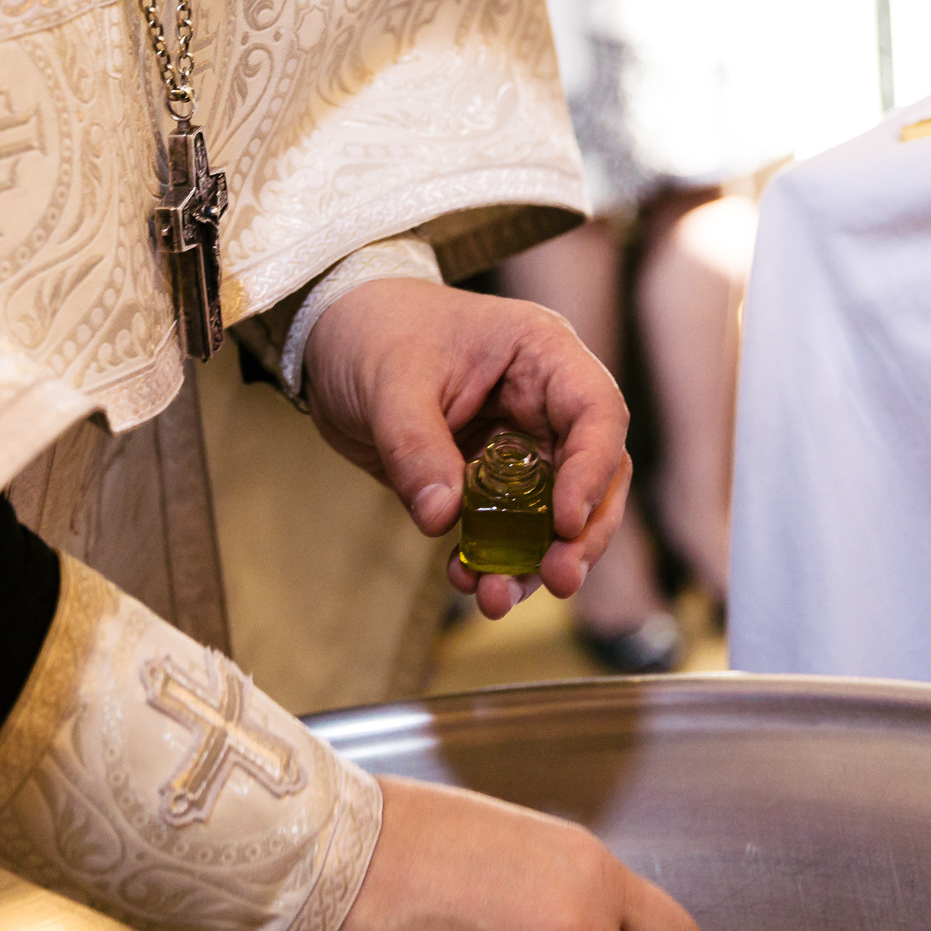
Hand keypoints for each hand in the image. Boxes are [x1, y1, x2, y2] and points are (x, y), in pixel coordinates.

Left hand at [301, 278, 632, 619]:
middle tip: (558, 579)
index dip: (591, 472)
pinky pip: (506, 530)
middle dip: (580, 535)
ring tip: (495, 599)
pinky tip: (463, 578)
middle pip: (596, 476)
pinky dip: (492, 560)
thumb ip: (416, 446)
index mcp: (542, 355)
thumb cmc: (372, 331)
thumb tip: (444, 519)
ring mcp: (521, 446)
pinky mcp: (489, 483)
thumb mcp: (388, 381)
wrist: (334, 338)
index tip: (564, 522)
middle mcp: (545, 403)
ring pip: (554, 515)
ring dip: (533, 564)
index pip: (596, 415)